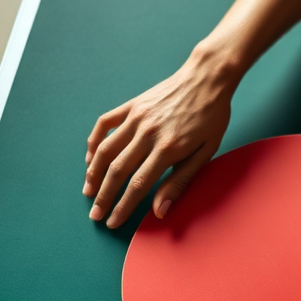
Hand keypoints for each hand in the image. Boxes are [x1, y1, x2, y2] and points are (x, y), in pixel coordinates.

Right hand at [83, 48, 236, 228]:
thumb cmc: (212, 117)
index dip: (123, 206)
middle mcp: (147, 133)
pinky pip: (104, 125)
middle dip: (104, 197)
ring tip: (88, 192)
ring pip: (105, 150)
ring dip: (93, 174)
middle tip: (95, 215)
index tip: (113, 221)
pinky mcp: (131, 106)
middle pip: (117, 171)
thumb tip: (160, 210)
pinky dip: (93, 142)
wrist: (207, 78)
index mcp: (169, 148)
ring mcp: (136, 117)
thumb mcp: (207, 151)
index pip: (139, 185)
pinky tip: (90, 158)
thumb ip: (181, 180)